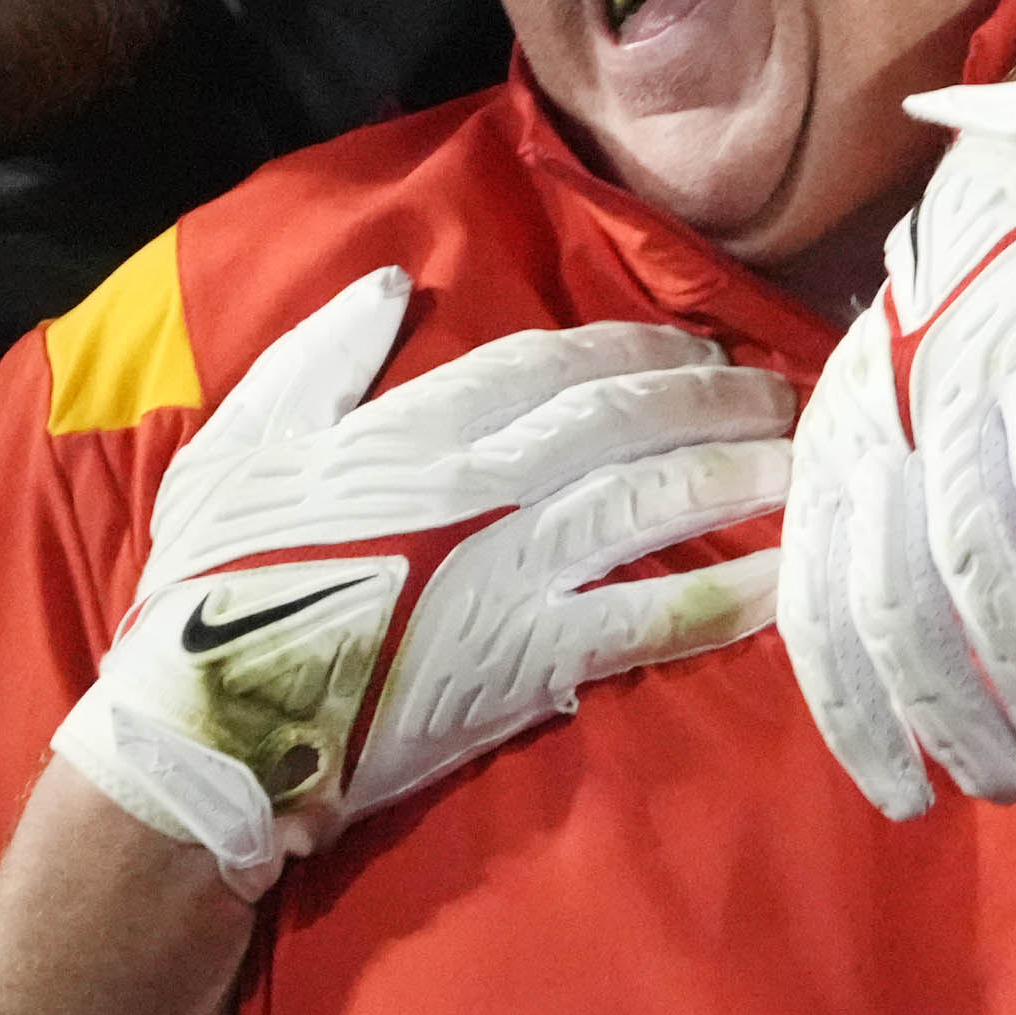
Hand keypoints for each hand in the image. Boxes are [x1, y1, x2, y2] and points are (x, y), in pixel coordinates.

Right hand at [52, 267, 792, 895]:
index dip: (634, 347)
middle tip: (779, 393)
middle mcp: (486, 484)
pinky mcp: (534, 658)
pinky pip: (650, 617)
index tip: (691, 345)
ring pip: (653, 501)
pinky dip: (723, 596)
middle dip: (711, 397)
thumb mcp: (238, 442)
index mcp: (418, 426)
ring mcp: (516, 571)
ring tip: (803, 461)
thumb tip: (389, 286)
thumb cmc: (212, 583)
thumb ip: (316, 357)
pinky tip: (785, 580)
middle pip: (625, 418)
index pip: (554, 363)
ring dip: (737, 475)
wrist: (213, 727)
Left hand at [779, 71, 1015, 815]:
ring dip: (1015, 668)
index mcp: (827, 448)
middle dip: (942, 714)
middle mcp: (875, 423)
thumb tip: (907, 674)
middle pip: (888, 603)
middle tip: (1000, 783)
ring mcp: (957, 392)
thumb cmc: (974, 328)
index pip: (812, 611)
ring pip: (967, 563)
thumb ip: (885, 527)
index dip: (854, 717)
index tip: (903, 798)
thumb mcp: (896, 420)